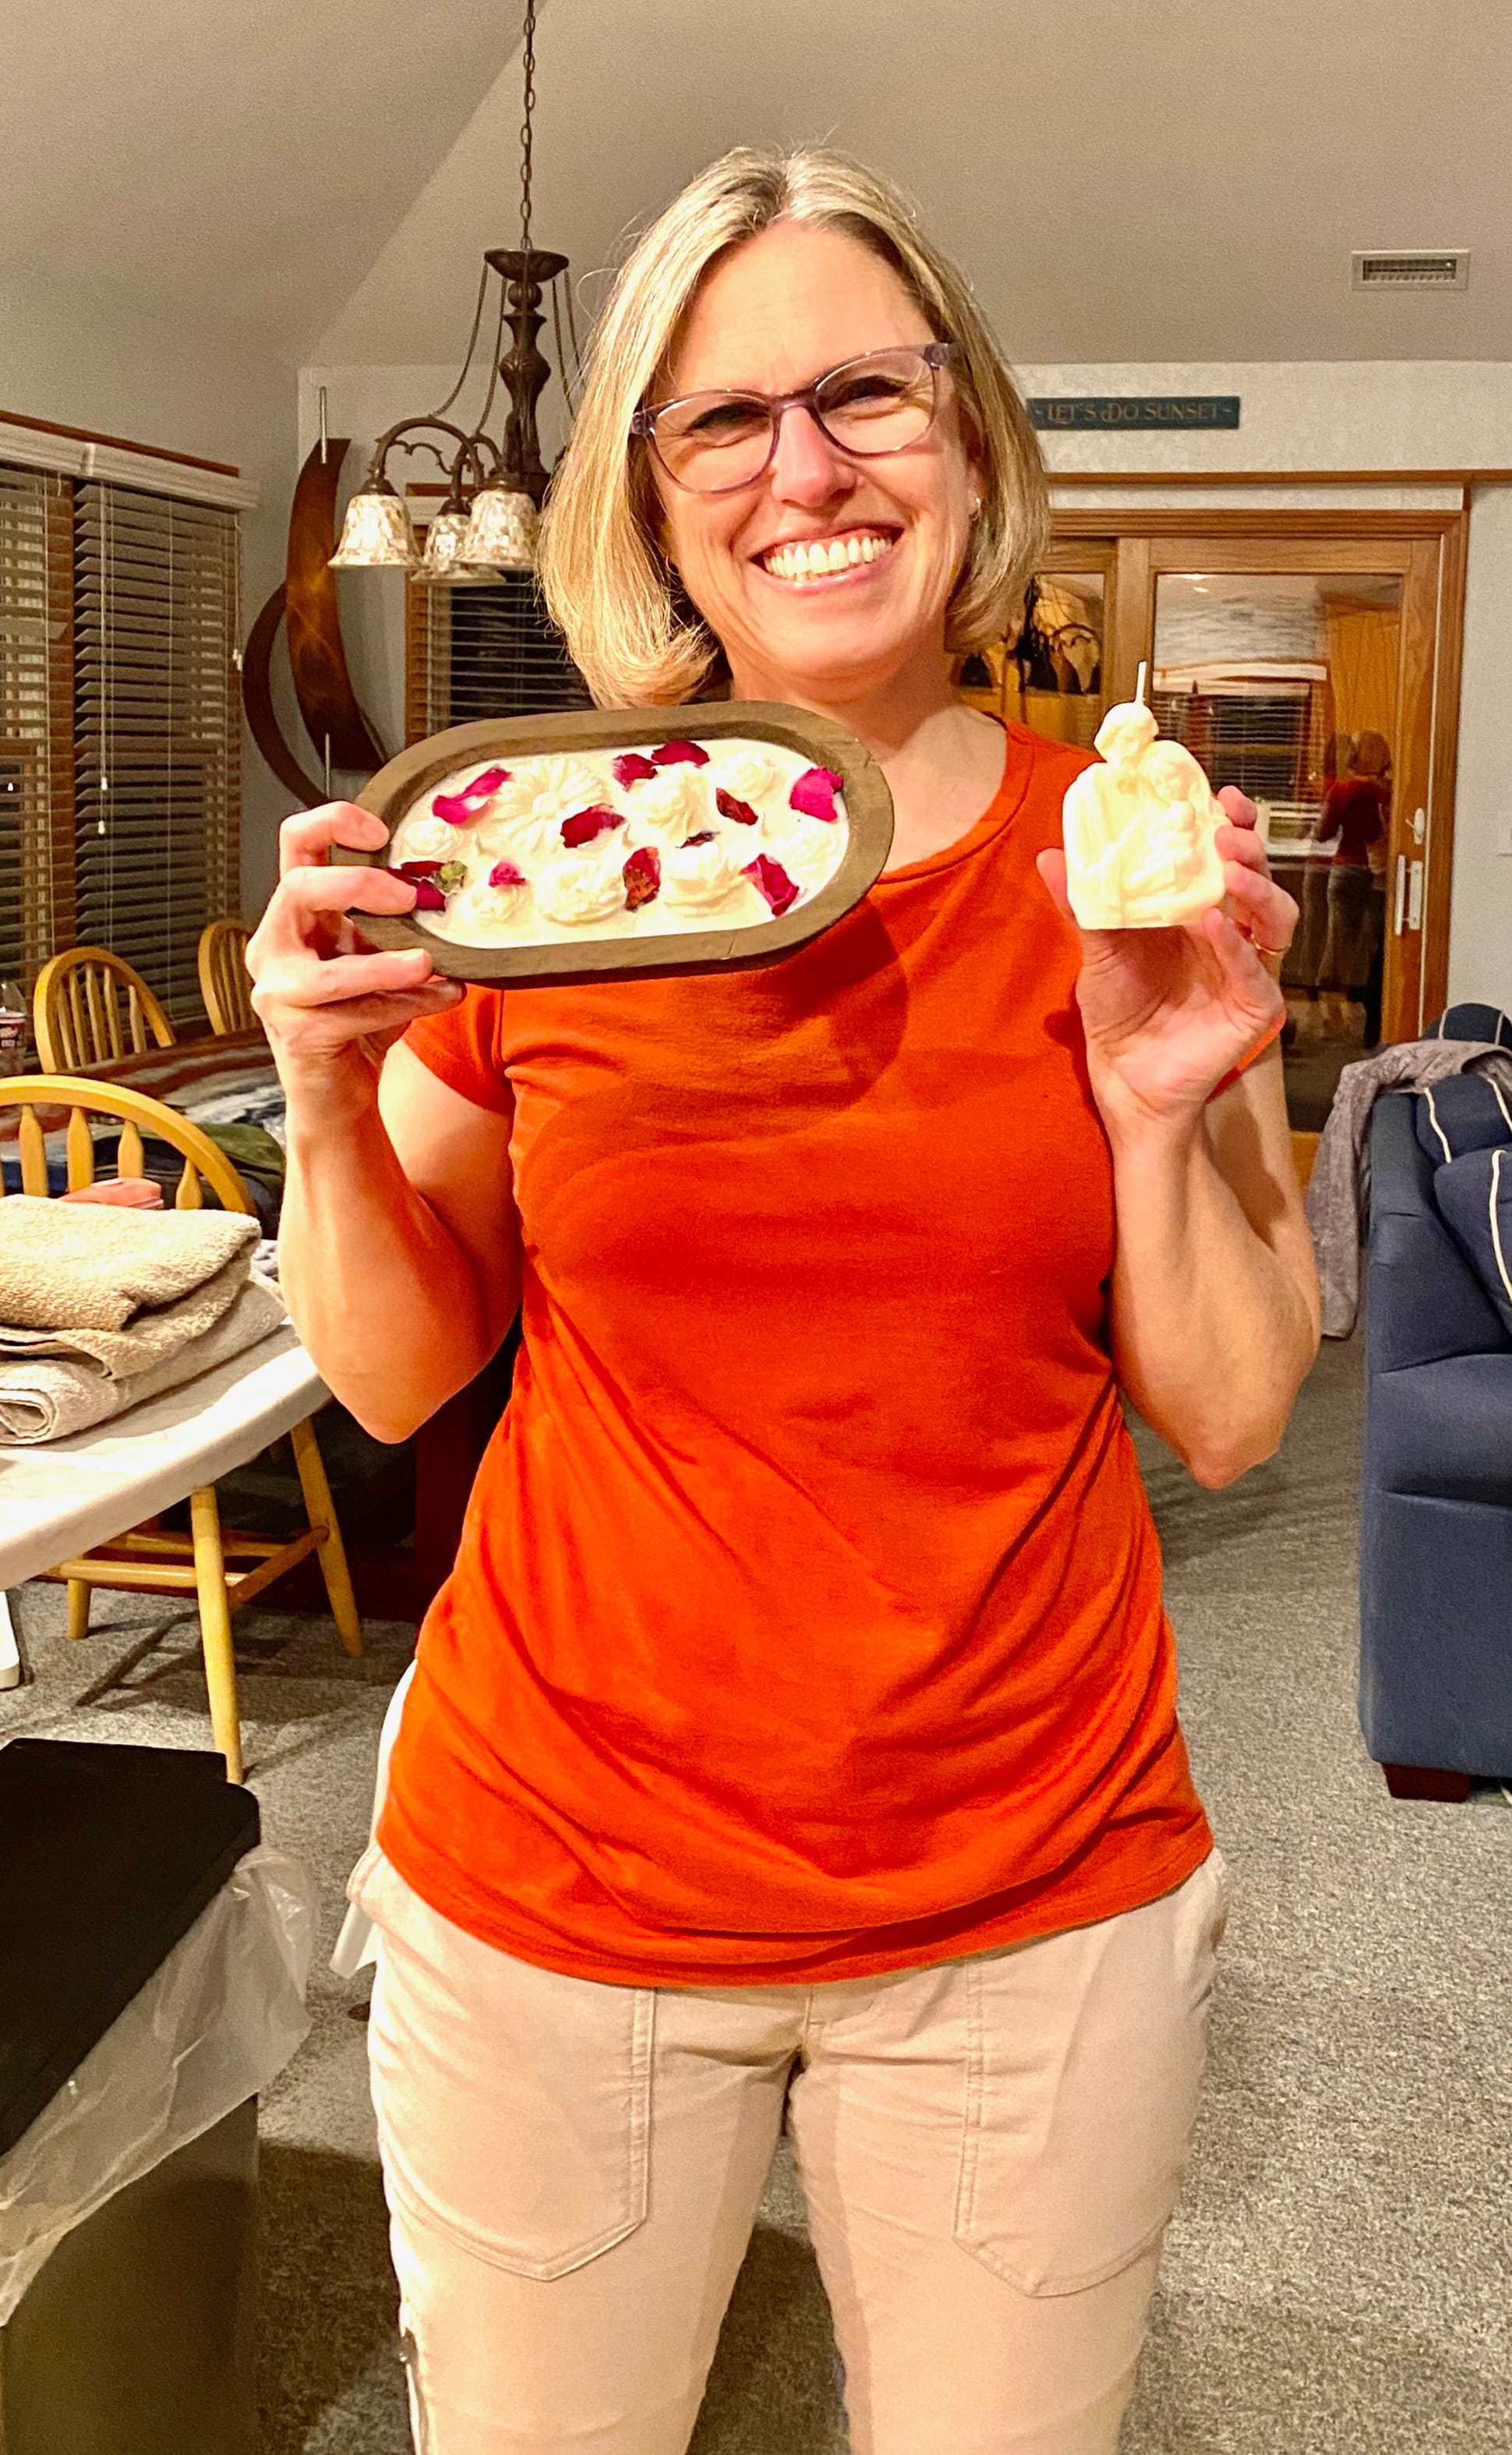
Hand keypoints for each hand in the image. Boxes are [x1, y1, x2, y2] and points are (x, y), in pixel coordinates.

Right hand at [247, 804, 460, 1109]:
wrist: (338, 1090)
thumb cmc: (358, 1020)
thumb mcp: (381, 959)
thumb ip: (400, 928)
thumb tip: (452, 895)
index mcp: (296, 915)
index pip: (295, 845)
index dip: (332, 823)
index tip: (381, 831)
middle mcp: (275, 946)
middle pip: (300, 888)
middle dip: (361, 886)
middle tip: (412, 897)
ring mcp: (278, 992)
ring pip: (331, 970)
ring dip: (387, 966)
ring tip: (430, 962)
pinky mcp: (298, 1035)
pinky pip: (355, 1014)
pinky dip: (404, 1006)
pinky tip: (442, 998)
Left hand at [1037, 788, 1296, 1130]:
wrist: (1124, 1080)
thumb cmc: (1118, 1014)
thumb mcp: (1096, 951)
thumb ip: (1081, 903)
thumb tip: (1050, 854)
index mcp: (1197, 910)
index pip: (1224, 856)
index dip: (1228, 822)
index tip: (1217, 792)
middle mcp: (1230, 933)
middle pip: (1257, 877)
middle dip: (1248, 845)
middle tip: (1226, 826)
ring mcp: (1247, 969)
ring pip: (1275, 917)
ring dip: (1256, 887)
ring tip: (1227, 868)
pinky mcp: (1255, 1006)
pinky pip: (1255, 970)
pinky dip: (1235, 945)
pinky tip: (1211, 923)